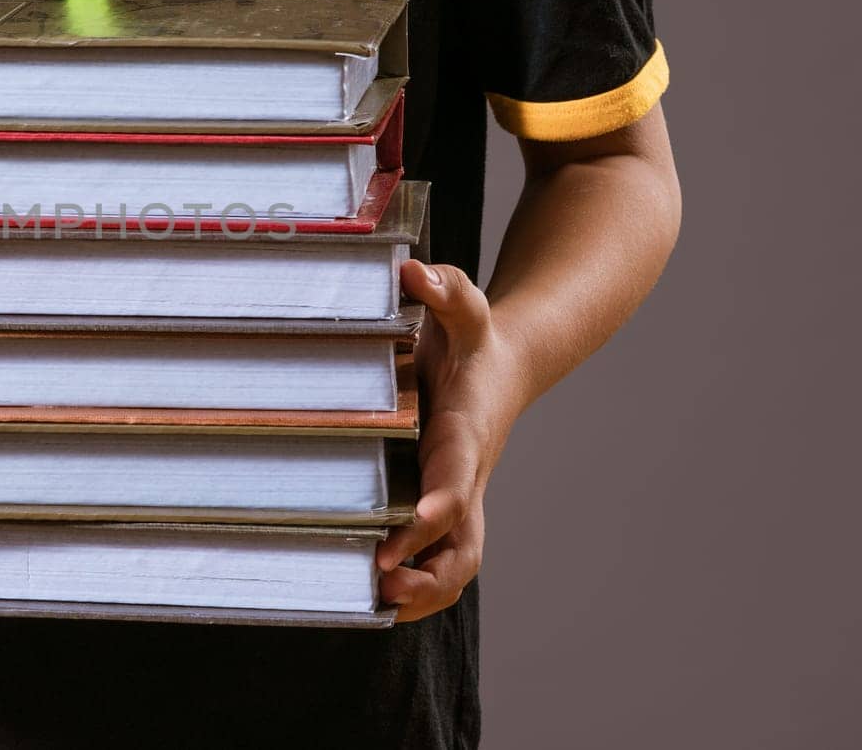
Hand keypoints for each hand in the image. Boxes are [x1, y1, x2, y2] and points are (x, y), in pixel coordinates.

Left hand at [377, 259, 521, 621]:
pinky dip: (414, 589)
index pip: (456, 475)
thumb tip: (412, 270)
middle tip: (382, 581)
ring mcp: (459, 499)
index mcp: (467, 432)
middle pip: (463, 542)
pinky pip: (438, 563)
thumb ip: (444, 289)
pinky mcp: (444, 509)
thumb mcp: (463, 307)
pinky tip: (371, 604)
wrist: (504, 367)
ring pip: (454, 564)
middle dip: (429, 570)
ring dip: (422, 593)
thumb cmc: (474, 338)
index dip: (438, 504)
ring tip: (373, 604)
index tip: (412, 521)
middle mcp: (466, 476)